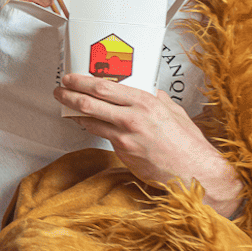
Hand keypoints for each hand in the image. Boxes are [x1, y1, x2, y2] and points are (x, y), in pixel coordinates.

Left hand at [55, 74, 243, 216]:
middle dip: (70, 94)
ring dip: (74, 112)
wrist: (193, 172)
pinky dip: (90, 127)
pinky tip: (85, 123)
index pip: (106, 88)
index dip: (82, 82)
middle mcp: (132, 118)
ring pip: (90, 120)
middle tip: (59, 90)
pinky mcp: (122, 152)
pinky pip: (100, 136)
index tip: (71, 78)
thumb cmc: (187, 143)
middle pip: (91, 102)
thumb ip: (158, 100)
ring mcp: (125, 136)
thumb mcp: (175, 112)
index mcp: (146, 103)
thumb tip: (149, 91)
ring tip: (65, 106)